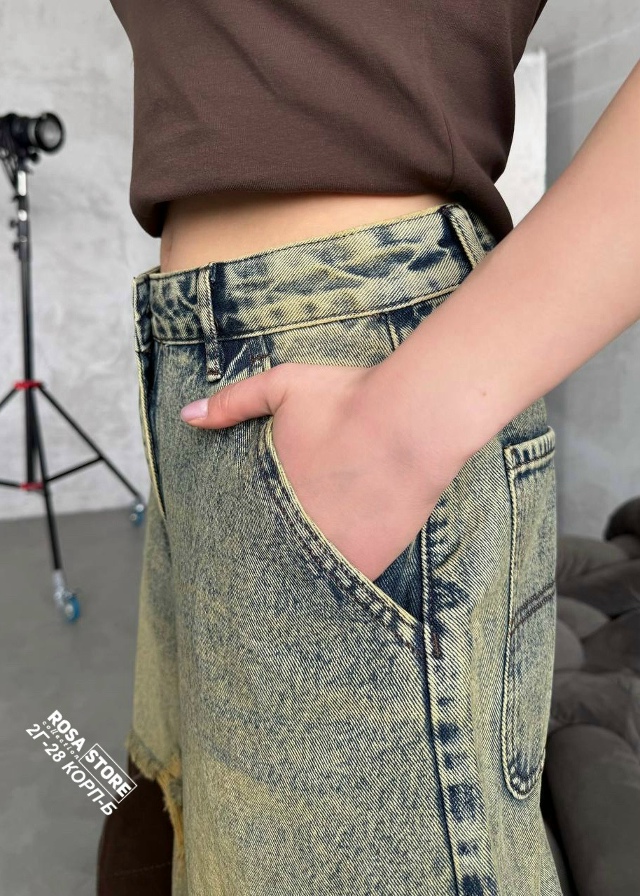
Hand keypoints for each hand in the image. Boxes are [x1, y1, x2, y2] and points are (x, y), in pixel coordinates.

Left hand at [179, 362, 459, 582]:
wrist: (413, 422)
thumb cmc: (349, 400)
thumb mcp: (283, 386)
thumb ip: (233, 402)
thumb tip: (186, 416)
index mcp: (268, 494)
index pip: (241, 527)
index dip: (245, 528)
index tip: (252, 525)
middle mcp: (292, 531)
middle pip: (272, 554)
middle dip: (274, 549)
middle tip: (281, 546)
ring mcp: (329, 552)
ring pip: (306, 571)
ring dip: (306, 564)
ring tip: (312, 559)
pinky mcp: (366, 565)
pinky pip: (345, 581)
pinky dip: (343, 573)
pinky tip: (344, 558)